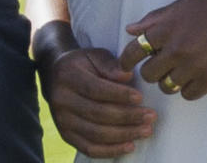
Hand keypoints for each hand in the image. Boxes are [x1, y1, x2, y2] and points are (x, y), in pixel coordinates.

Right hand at [40, 45, 156, 157]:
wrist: (56, 76)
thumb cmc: (84, 64)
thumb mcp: (96, 55)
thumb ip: (111, 65)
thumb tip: (127, 76)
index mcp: (68, 76)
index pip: (95, 89)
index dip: (119, 95)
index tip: (140, 98)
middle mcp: (61, 100)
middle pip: (97, 114)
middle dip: (127, 117)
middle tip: (150, 116)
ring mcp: (62, 121)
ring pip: (95, 134)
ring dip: (123, 135)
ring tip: (146, 130)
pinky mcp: (66, 135)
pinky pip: (89, 148)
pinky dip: (110, 150)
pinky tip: (129, 146)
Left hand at [121, 0, 206, 100]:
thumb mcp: (181, 6)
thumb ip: (153, 18)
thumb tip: (129, 30)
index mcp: (167, 28)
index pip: (133, 52)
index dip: (126, 61)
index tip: (127, 66)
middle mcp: (178, 48)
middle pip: (148, 74)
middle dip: (153, 70)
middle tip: (164, 63)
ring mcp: (194, 66)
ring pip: (166, 87)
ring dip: (170, 80)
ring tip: (183, 68)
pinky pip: (187, 94)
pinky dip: (189, 88)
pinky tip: (197, 74)